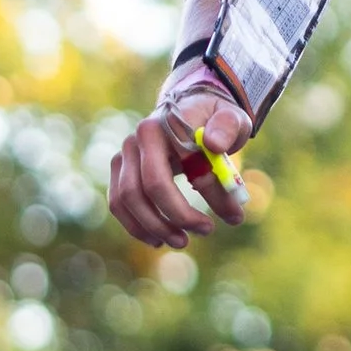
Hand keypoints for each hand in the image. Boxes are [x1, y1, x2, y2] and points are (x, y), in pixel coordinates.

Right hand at [109, 97, 250, 247]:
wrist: (191, 109)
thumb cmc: (215, 119)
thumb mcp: (232, 119)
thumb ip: (228, 130)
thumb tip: (213, 145)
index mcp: (162, 127)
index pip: (172, 172)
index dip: (199, 200)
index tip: (232, 218)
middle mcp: (136, 140)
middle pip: (144, 189)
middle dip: (174, 218)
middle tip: (206, 231)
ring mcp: (124, 155)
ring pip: (126, 200)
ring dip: (153, 227)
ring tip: (182, 241)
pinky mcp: (120, 170)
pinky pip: (119, 203)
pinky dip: (136, 225)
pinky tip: (158, 238)